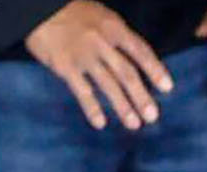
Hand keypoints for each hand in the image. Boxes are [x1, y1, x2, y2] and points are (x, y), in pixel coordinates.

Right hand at [26, 1, 170, 128]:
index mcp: (114, 27)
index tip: (167, 88)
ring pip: (109, 85)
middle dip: (141, 96)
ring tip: (134, 124)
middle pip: (127, 73)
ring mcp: (84, 57)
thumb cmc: (70, 10)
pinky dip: (92, 108)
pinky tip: (100, 123)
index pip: (140, 51)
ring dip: (123, 106)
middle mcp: (103, 43)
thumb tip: (130, 56)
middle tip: (152, 116)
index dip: (155, 70)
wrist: (39, 10)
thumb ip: (114, 35)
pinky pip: (82, 91)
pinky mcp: (65, 68)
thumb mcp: (100, 15)